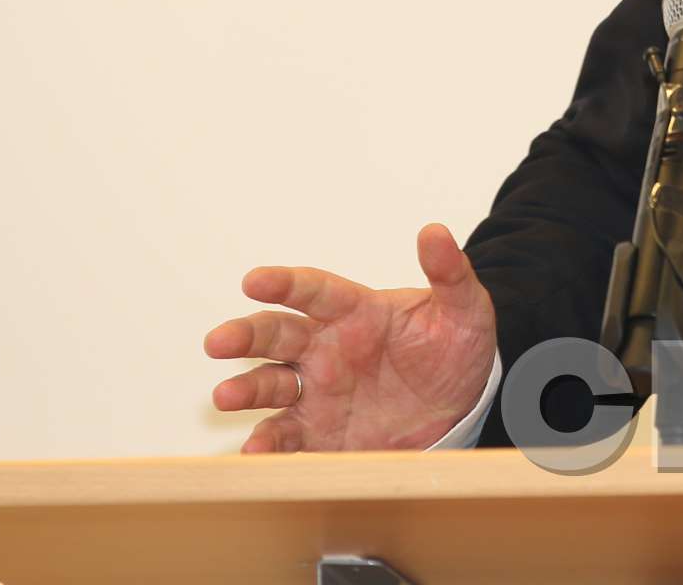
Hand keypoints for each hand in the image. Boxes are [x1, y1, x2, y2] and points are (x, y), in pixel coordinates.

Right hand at [204, 223, 496, 452]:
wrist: (462, 406)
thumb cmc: (455, 348)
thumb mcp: (464, 309)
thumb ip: (450, 273)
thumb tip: (436, 232)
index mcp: (355, 310)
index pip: (314, 290)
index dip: (284, 283)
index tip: (254, 280)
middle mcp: (326, 347)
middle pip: (276, 334)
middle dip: (245, 335)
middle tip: (218, 341)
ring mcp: (319, 391)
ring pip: (271, 384)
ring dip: (246, 388)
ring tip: (225, 396)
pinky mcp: (320, 432)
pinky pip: (287, 435)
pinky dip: (268, 443)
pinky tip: (255, 451)